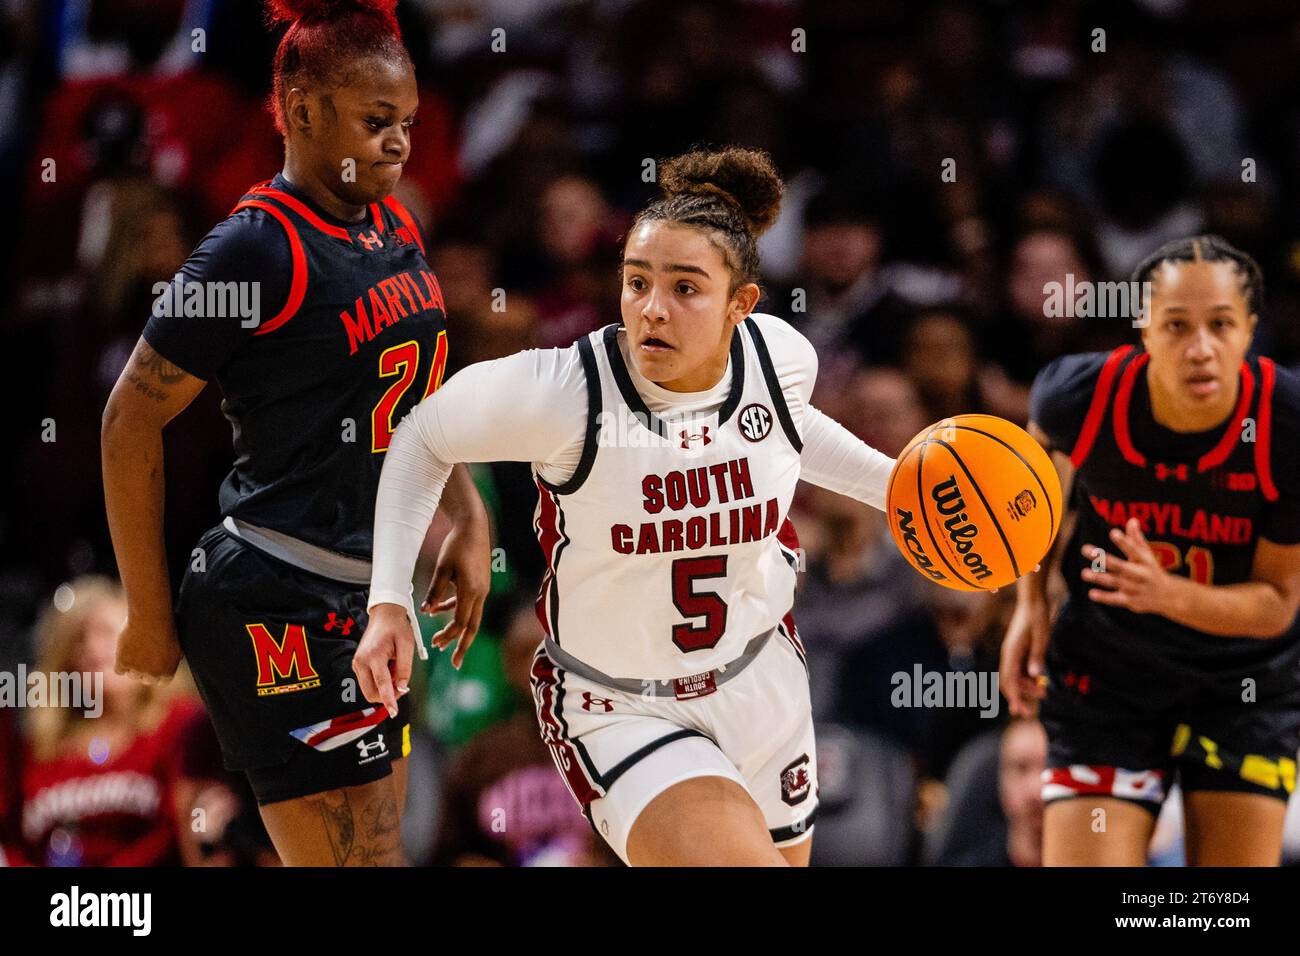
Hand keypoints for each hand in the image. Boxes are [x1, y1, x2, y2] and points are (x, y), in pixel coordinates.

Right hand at [114, 610, 182, 684]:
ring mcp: (137, 670)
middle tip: (144, 659)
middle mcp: (152, 675)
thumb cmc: (166, 628)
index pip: (161, 681)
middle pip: (147, 680)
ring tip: (136, 652)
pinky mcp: (123, 663)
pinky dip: (120, 664)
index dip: (158, 673)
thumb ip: (174, 658)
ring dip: (133, 667)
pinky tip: (124, 655)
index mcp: (168, 672)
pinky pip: (119, 670)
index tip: (155, 666)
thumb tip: (174, 661)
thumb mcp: (177, 646)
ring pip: (132, 675)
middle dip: (146, 672)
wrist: (151, 619)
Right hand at [352, 603, 413, 717]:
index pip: (381, 684)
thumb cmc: (397, 628)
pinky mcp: (357, 665)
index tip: (394, 713)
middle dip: (388, 694)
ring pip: (369, 689)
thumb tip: (402, 689)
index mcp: (374, 656)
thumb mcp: (407, 646)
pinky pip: (368, 682)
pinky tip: (388, 667)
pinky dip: (380, 681)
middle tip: (402, 680)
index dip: (389, 700)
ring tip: (395, 668)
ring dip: (384, 687)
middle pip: (371, 692)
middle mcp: (361, 662)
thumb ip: (405, 669)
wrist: (384, 614)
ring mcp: (357, 664)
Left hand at [422, 518, 490, 668]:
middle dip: (462, 645)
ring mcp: (482, 589)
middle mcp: (480, 593)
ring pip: (472, 617)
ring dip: (457, 630)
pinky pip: (469, 604)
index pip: (461, 622)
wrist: (474, 527)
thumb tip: (425, 611)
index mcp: (472, 591)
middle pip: (472, 626)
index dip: (449, 636)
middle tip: (455, 662)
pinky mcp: (479, 584)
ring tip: (441, 640)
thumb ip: (435, 591)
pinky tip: (439, 610)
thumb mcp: (442, 568)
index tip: (436, 645)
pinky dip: (455, 610)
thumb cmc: (457, 545)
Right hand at [999, 598, 1050, 716]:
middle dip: (1018, 697)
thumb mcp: (1041, 637)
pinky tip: (1039, 682)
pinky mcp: (1018, 650)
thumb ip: (1037, 657)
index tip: (1019, 711)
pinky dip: (1028, 678)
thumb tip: (1034, 676)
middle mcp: (1008, 654)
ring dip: (1026, 687)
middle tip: (1029, 711)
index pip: (1009, 680)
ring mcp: (1012, 652)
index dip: (1014, 697)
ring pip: (1015, 676)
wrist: (1032, 600)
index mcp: (1011, 652)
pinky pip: (1019, 669)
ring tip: (1043, 693)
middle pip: (1009, 681)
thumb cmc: (1037, 617)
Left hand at [1079, 518, 1175, 614]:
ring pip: (1115, 582)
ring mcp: (1135, 588)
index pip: (1134, 550)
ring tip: (1084, 573)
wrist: (1170, 597)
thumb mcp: (1147, 555)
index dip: (1124, 542)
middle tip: (1085, 549)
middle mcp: (1140, 574)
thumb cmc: (1152, 570)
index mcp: (1145, 561)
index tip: (1113, 532)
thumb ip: (1136, 539)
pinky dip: (1105, 597)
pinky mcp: (1131, 601)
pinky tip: (1092, 593)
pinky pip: (1116, 599)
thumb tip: (1132, 520)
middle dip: (1104, 559)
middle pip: (1121, 566)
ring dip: (1099, 578)